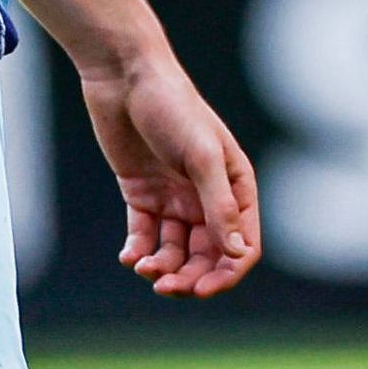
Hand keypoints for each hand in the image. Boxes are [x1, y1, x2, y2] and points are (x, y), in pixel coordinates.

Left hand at [77, 48, 259, 297]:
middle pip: (208, 254)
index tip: (200, 290)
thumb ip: (219, 205)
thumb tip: (237, 252)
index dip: (226, 272)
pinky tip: (130, 256)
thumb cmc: (173, 108)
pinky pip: (145, 234)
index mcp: (236, 186)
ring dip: (163, 266)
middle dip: (190, 276)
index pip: (242, 244)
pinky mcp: (143, 194)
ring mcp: (175, 196)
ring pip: (176, 249)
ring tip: (143, 268)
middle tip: (166, 286)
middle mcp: (208, 195)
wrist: (126, 78)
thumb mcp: (201, 157)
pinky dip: (139, 250)